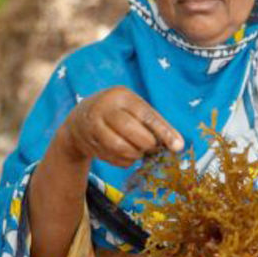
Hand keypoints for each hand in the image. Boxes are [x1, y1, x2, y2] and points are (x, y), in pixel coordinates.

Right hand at [58, 85, 183, 167]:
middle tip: (151, 147)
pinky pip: (113, 158)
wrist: (79, 120)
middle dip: (146, 144)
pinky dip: (125, 161)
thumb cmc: (118, 113)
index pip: (145, 114)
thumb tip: (178, 145)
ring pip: (119, 147)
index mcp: (120, 95)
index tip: (178, 147)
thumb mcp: (134, 109)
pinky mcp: (87, 143)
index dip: (163, 132)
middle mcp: (103, 108)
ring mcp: (92, 126)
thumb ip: (155, 124)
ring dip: (135, 154)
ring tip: (138, 151)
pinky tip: (125, 155)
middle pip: (130, 130)